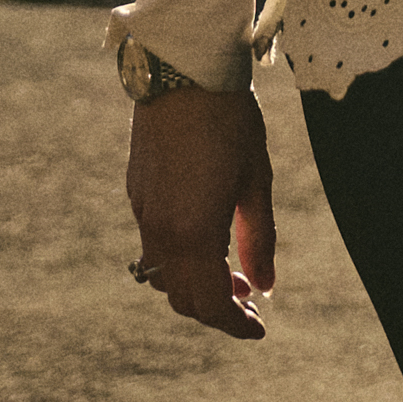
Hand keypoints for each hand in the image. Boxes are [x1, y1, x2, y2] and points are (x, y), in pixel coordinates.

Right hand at [126, 87, 277, 339]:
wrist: (181, 73)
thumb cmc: (230, 122)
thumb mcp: (256, 181)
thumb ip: (258, 238)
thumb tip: (265, 286)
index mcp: (194, 233)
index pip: (211, 304)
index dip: (236, 324)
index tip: (259, 328)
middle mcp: (161, 232)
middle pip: (183, 299)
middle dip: (217, 309)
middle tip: (252, 300)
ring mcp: (143, 214)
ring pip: (163, 276)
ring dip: (196, 286)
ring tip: (233, 272)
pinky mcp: (137, 195)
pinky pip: (154, 247)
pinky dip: (180, 259)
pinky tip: (207, 239)